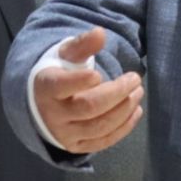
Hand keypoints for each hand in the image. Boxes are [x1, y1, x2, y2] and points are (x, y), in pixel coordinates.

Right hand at [33, 27, 144, 153]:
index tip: (98, 74)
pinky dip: (123, 128)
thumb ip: (83, 44)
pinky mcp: (77, 147)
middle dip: (116, 93)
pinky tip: (135, 112)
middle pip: (88, 107)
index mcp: (45, 88)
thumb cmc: (59, 74)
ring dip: (124, 110)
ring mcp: (65, 134)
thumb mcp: (65, 55)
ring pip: (98, 127)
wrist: (43, 105)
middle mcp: (53, 115)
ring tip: (138, 93)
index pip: (60, 86)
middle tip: (135, 79)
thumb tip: (100, 33)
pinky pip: (103, 142)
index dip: (79, 81)